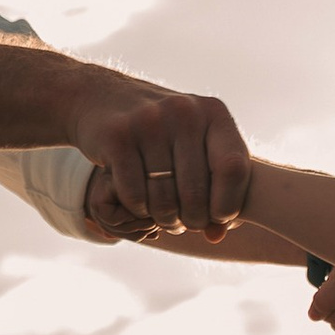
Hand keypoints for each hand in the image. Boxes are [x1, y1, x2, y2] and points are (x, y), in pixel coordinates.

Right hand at [65, 71, 250, 235]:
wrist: (101, 98)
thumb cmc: (162, 135)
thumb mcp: (194, 149)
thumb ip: (215, 189)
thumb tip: (216, 236)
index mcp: (214, 113)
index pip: (234, 169)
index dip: (227, 205)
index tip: (215, 217)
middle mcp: (184, 112)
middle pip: (196, 193)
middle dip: (191, 220)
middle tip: (183, 223)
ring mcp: (149, 121)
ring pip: (164, 200)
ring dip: (164, 219)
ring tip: (163, 216)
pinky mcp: (117, 136)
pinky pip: (135, 196)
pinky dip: (138, 210)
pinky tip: (139, 203)